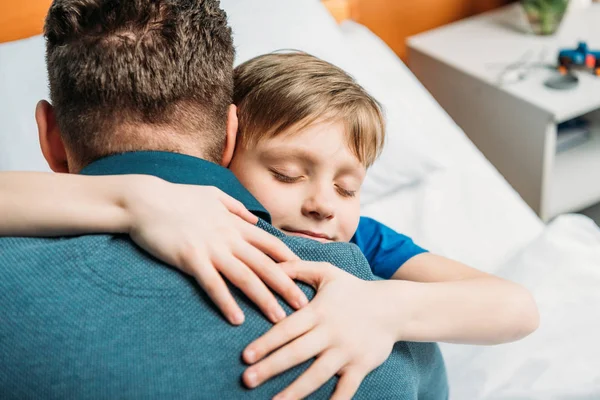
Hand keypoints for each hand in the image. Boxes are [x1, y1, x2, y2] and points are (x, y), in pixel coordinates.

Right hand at [125, 177, 307, 324]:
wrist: (145, 199)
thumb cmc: (177, 197)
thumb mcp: (213, 194)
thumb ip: (236, 207)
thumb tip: (254, 218)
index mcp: (235, 223)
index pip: (271, 245)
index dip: (291, 261)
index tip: (305, 276)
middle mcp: (228, 236)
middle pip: (265, 264)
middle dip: (287, 286)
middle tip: (303, 306)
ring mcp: (210, 247)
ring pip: (245, 277)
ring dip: (263, 299)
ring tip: (278, 319)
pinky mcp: (190, 258)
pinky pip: (212, 284)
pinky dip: (225, 302)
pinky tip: (236, 319)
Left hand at [242, 261, 398, 399]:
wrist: (392, 307)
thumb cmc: (353, 289)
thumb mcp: (327, 272)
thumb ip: (297, 268)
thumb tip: (270, 265)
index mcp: (319, 312)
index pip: (287, 328)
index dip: (266, 342)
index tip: (245, 356)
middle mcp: (331, 333)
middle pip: (297, 353)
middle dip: (271, 367)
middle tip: (247, 380)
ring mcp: (347, 351)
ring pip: (318, 374)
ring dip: (295, 391)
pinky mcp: (361, 366)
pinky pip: (347, 388)